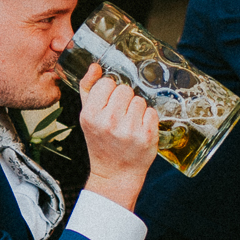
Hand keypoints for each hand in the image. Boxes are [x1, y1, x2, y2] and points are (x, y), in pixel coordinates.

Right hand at [76, 65, 158, 210]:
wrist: (115, 173)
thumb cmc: (101, 142)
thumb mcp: (87, 116)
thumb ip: (88, 88)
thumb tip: (95, 66)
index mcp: (90, 114)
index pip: (107, 83)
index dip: (110, 92)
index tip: (109, 104)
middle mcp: (109, 121)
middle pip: (125, 90)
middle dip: (124, 100)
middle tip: (120, 116)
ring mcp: (129, 129)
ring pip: (140, 100)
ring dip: (137, 109)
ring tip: (129, 123)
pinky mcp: (147, 136)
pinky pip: (152, 112)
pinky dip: (148, 119)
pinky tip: (139, 130)